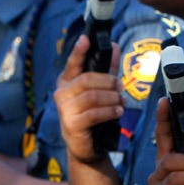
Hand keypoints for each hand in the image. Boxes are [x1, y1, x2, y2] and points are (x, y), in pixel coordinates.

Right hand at [53, 34, 122, 164]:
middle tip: (121, 87)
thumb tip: (114, 46)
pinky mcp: (71, 124)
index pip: (72, 63)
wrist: (87, 146)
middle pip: (88, 79)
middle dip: (109, 82)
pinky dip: (110, 111)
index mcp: (67, 82)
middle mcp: (61, 93)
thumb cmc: (93, 114)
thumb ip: (107, 69)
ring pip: (93, 96)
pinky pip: (94, 113)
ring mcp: (64, 109)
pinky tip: (118, 111)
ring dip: (112, 98)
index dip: (79, 51)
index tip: (86, 39)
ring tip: (121, 102)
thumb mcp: (101, 90)